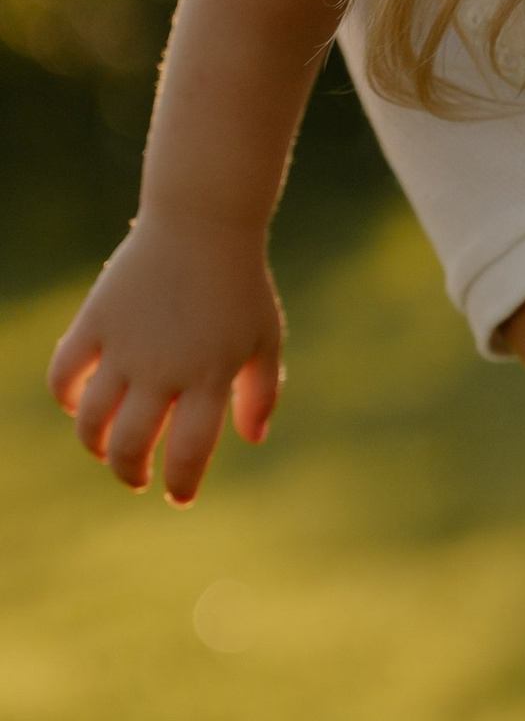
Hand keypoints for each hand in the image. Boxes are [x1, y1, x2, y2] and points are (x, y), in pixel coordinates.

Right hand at [48, 217, 284, 502]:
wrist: (204, 223)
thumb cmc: (241, 285)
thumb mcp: (266, 339)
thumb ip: (261, 393)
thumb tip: (250, 440)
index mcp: (209, 378)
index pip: (187, 453)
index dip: (180, 485)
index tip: (179, 497)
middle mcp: (163, 369)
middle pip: (129, 446)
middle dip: (130, 473)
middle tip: (138, 478)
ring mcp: (125, 346)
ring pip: (90, 419)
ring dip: (94, 445)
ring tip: (106, 449)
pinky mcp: (95, 321)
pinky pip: (63, 372)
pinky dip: (65, 395)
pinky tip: (78, 403)